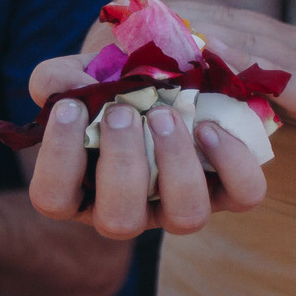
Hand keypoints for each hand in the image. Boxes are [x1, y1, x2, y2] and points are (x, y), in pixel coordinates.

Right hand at [24, 53, 266, 235]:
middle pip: (120, 221)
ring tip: (163, 115)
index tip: (70, 107)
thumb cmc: (109, 84)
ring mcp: (180, 206)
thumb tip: (77, 89)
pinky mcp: (228, 191)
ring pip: (185, 217)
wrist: (161, 75)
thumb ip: (58, 79)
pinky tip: (208, 126)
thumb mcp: (74, 74)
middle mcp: (129, 210)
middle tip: (122, 112)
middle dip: (121, 164)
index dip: (59, 159)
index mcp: (79, 191)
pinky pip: (242, 195)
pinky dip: (230, 161)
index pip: (53, 199)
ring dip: (174, 163)